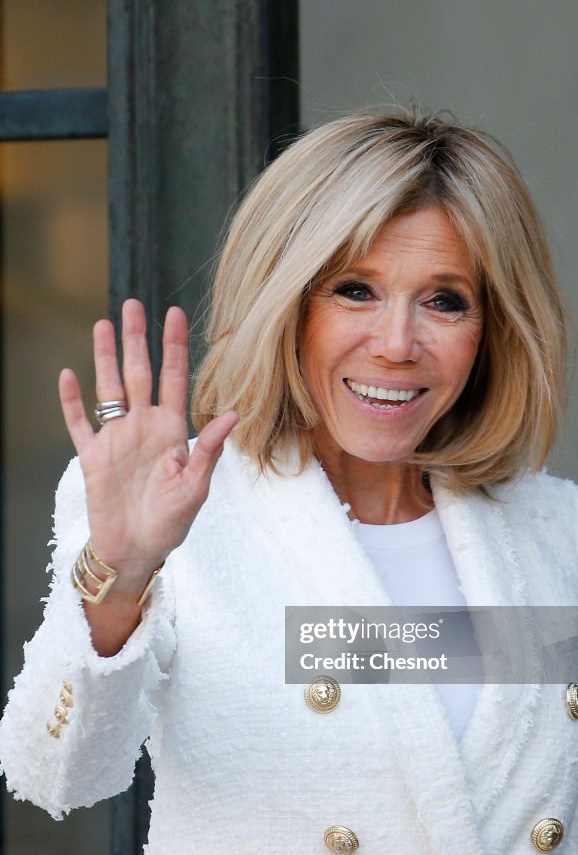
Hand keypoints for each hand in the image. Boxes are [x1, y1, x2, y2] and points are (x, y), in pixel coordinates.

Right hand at [59, 298, 237, 598]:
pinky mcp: (92, 457)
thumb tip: (234, 415)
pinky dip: (71, 402)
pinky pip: (78, 423)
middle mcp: (143, 427)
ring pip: (109, 389)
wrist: (137, 551)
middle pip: (139, 373)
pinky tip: (67, 375)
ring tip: (102, 324)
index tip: (175, 313)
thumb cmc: (171, 523)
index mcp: (171, 430)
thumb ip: (208, 450)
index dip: (174, 346)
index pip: (173, 378)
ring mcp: (116, 439)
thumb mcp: (195, 488)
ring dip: (104, 358)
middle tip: (133, 303)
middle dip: (137, 339)